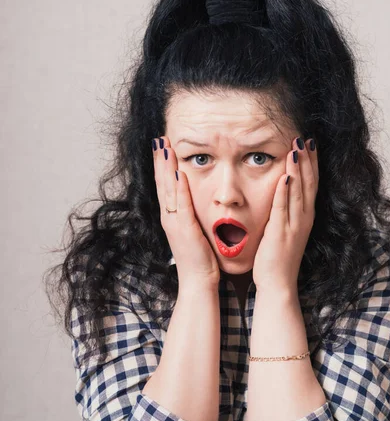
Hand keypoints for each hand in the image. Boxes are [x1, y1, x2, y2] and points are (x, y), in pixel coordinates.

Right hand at [152, 135, 220, 290]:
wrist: (198, 280)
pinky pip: (180, 203)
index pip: (165, 185)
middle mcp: (169, 216)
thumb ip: (193, 215)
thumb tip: (196, 201)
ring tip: (164, 147)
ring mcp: (174, 221)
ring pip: (167, 188)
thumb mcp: (194, 230)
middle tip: (159, 139)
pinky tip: (178, 172)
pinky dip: (178, 187)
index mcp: (172, 216)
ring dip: (165, 167)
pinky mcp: (183, 228)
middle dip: (160, 159)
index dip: (163, 165)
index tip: (163, 146)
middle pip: (162, 182)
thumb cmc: (200, 257)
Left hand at [253, 137, 318, 294]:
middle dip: (307, 160)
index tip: (309, 144)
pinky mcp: (280, 232)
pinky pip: (283, 207)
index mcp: (304, 216)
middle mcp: (303, 218)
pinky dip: (285, 190)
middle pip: (308, 183)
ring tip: (296, 148)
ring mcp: (294, 225)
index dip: (311, 163)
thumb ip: (283, 210)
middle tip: (305, 138)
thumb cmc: (277, 257)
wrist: (277, 283)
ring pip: (298, 191)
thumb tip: (278, 190)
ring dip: (298, 169)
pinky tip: (285, 175)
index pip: (311, 184)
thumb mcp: (284, 229)